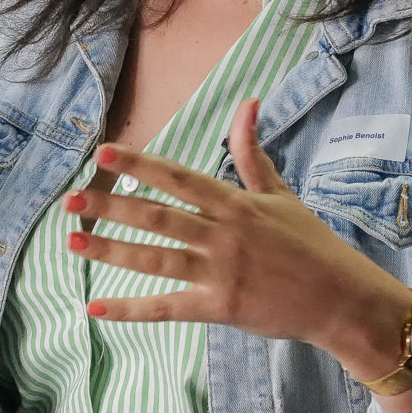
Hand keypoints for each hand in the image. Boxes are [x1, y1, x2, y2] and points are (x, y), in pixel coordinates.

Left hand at [66, 98, 411, 376]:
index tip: (103, 154)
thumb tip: (248, 103)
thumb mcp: (281, 194)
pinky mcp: (219, 308)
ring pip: (156, 260)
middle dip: (111, 207)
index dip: (140, 165)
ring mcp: (221, 273)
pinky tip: (95, 306)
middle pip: (158, 217)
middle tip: (70, 199)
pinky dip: (130, 309)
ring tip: (73, 241)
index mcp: (237, 204)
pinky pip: (166, 308)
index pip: (179, 178)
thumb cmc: (311, 244)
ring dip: (111, 251)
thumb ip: (252, 152)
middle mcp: (225, 235)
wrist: (340, 298)